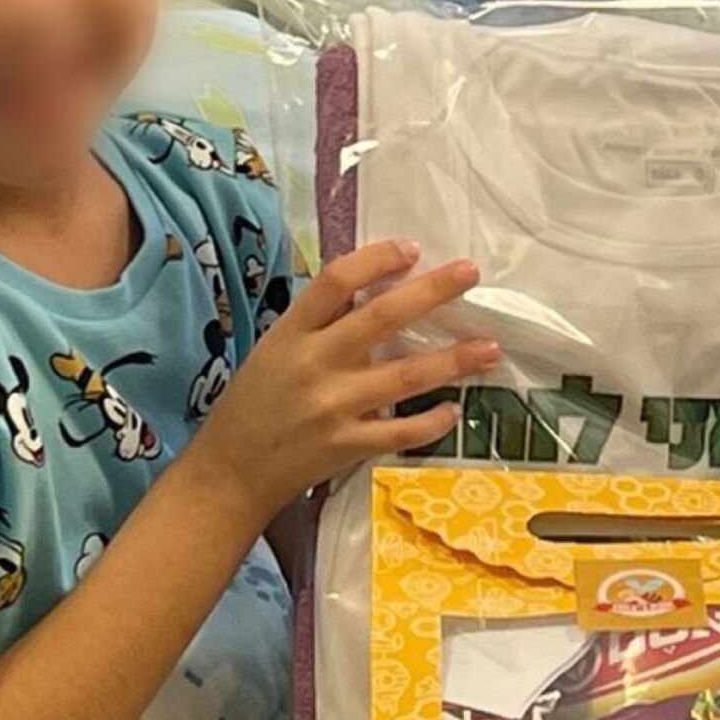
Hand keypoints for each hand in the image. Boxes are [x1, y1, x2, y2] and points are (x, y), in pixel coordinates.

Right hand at [199, 240, 491, 519]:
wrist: (231, 472)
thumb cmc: (256, 401)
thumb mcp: (275, 347)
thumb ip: (320, 320)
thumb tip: (373, 284)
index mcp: (292, 332)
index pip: (336, 280)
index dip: (376, 259)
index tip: (411, 248)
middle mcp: (314, 363)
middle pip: (380, 317)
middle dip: (431, 292)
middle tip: (470, 273)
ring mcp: (333, 408)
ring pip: (405, 376)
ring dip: (453, 361)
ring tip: (489, 348)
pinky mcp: (347, 446)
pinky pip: (401, 433)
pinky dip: (431, 421)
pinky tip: (453, 409)